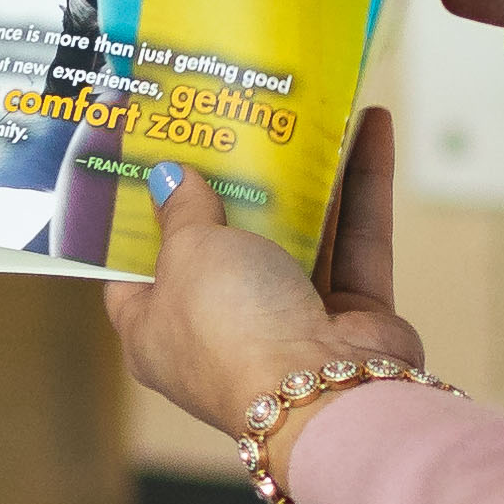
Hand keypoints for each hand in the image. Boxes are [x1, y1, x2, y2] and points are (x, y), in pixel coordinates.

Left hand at [104, 110, 428, 445]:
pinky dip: (364, 186)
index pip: (133, 273)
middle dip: (232, 183)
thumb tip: (167, 178)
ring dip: (307, 176)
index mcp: (158, 331)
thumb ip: (183, 211)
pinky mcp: (352, 316)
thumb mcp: (188, 256)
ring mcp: (291, 323)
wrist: (326, 393)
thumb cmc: (233, 330)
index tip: (140, 160)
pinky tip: (370, 127)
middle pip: (223, 246)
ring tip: (307, 111)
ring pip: (299, 235)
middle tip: (230, 117)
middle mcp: (222, 330)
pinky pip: (357, 240)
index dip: (135, 219)